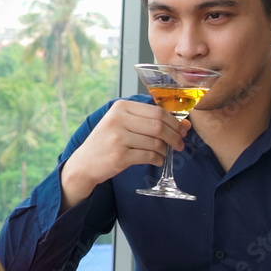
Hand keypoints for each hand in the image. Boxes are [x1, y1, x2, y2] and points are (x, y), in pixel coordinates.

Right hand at [60, 100, 189, 210]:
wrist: (84, 163)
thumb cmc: (108, 142)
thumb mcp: (123, 124)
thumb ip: (151, 122)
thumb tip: (185, 125)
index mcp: (120, 107)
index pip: (157, 111)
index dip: (174, 122)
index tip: (182, 130)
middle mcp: (118, 120)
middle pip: (158, 126)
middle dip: (174, 136)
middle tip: (180, 144)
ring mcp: (118, 138)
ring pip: (156, 142)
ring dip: (165, 150)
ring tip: (163, 153)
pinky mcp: (120, 156)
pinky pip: (149, 156)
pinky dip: (158, 160)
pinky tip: (156, 160)